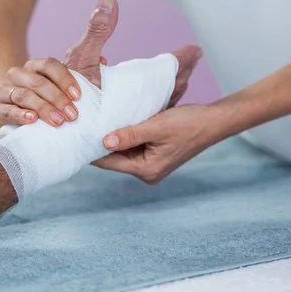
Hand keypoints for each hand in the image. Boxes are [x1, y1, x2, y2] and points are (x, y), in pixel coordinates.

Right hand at [0, 0, 116, 137]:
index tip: (80, 95)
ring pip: (22, 96)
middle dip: (56, 98)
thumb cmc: (66, 93)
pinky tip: (32, 120)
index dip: (64, 79)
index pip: (48, 65)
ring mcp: (5, 94)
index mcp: (37, 65)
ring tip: (60, 122)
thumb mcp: (85, 62)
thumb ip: (98, 30)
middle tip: (74, 115)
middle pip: (36, 82)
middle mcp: (18, 76)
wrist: (43, 123)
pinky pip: (5, 111)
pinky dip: (19, 115)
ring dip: (42, 108)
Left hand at [93, 45, 206, 183]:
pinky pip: (132, 145)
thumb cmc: (188, 124)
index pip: (109, 161)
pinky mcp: (154, 154)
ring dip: (112, 135)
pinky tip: (113, 120)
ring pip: (122, 150)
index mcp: (146, 170)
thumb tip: (104, 141)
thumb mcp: (156, 126)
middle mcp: (146, 171)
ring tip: (94, 120)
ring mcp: (150, 163)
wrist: (213, 121)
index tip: (77, 136)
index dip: (92, 148)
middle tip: (83, 124)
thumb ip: (130, 134)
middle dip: (100, 141)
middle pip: (114, 157)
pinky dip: (124, 133)